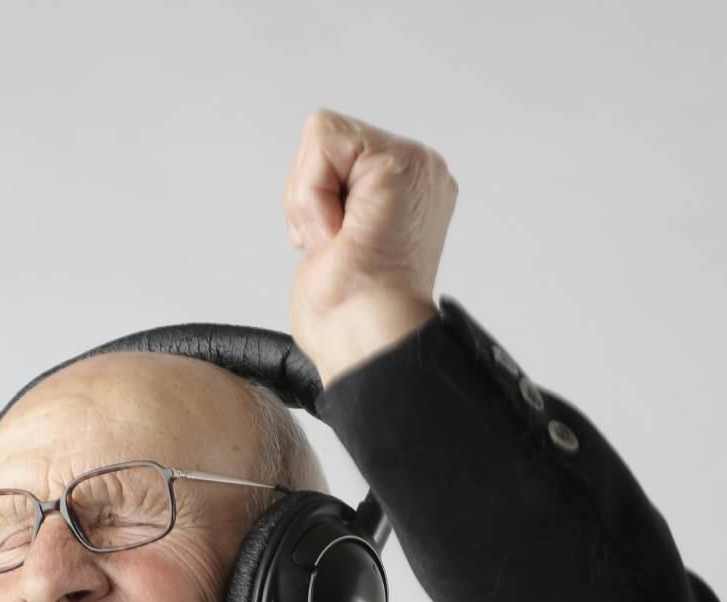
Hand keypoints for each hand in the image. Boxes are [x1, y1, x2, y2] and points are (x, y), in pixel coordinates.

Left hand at [284, 109, 457, 387]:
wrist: (367, 340)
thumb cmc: (349, 317)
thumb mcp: (330, 244)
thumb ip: (331, 202)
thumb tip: (319, 198)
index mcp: (406, 192)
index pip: (333, 154)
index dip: (313, 201)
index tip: (335, 246)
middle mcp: (418, 173)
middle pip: (325, 139)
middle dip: (308, 195)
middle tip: (335, 245)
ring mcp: (415, 165)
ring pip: (322, 135)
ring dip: (309, 199)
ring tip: (339, 241)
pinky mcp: (400, 164)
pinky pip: (323, 140)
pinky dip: (312, 193)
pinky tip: (339, 232)